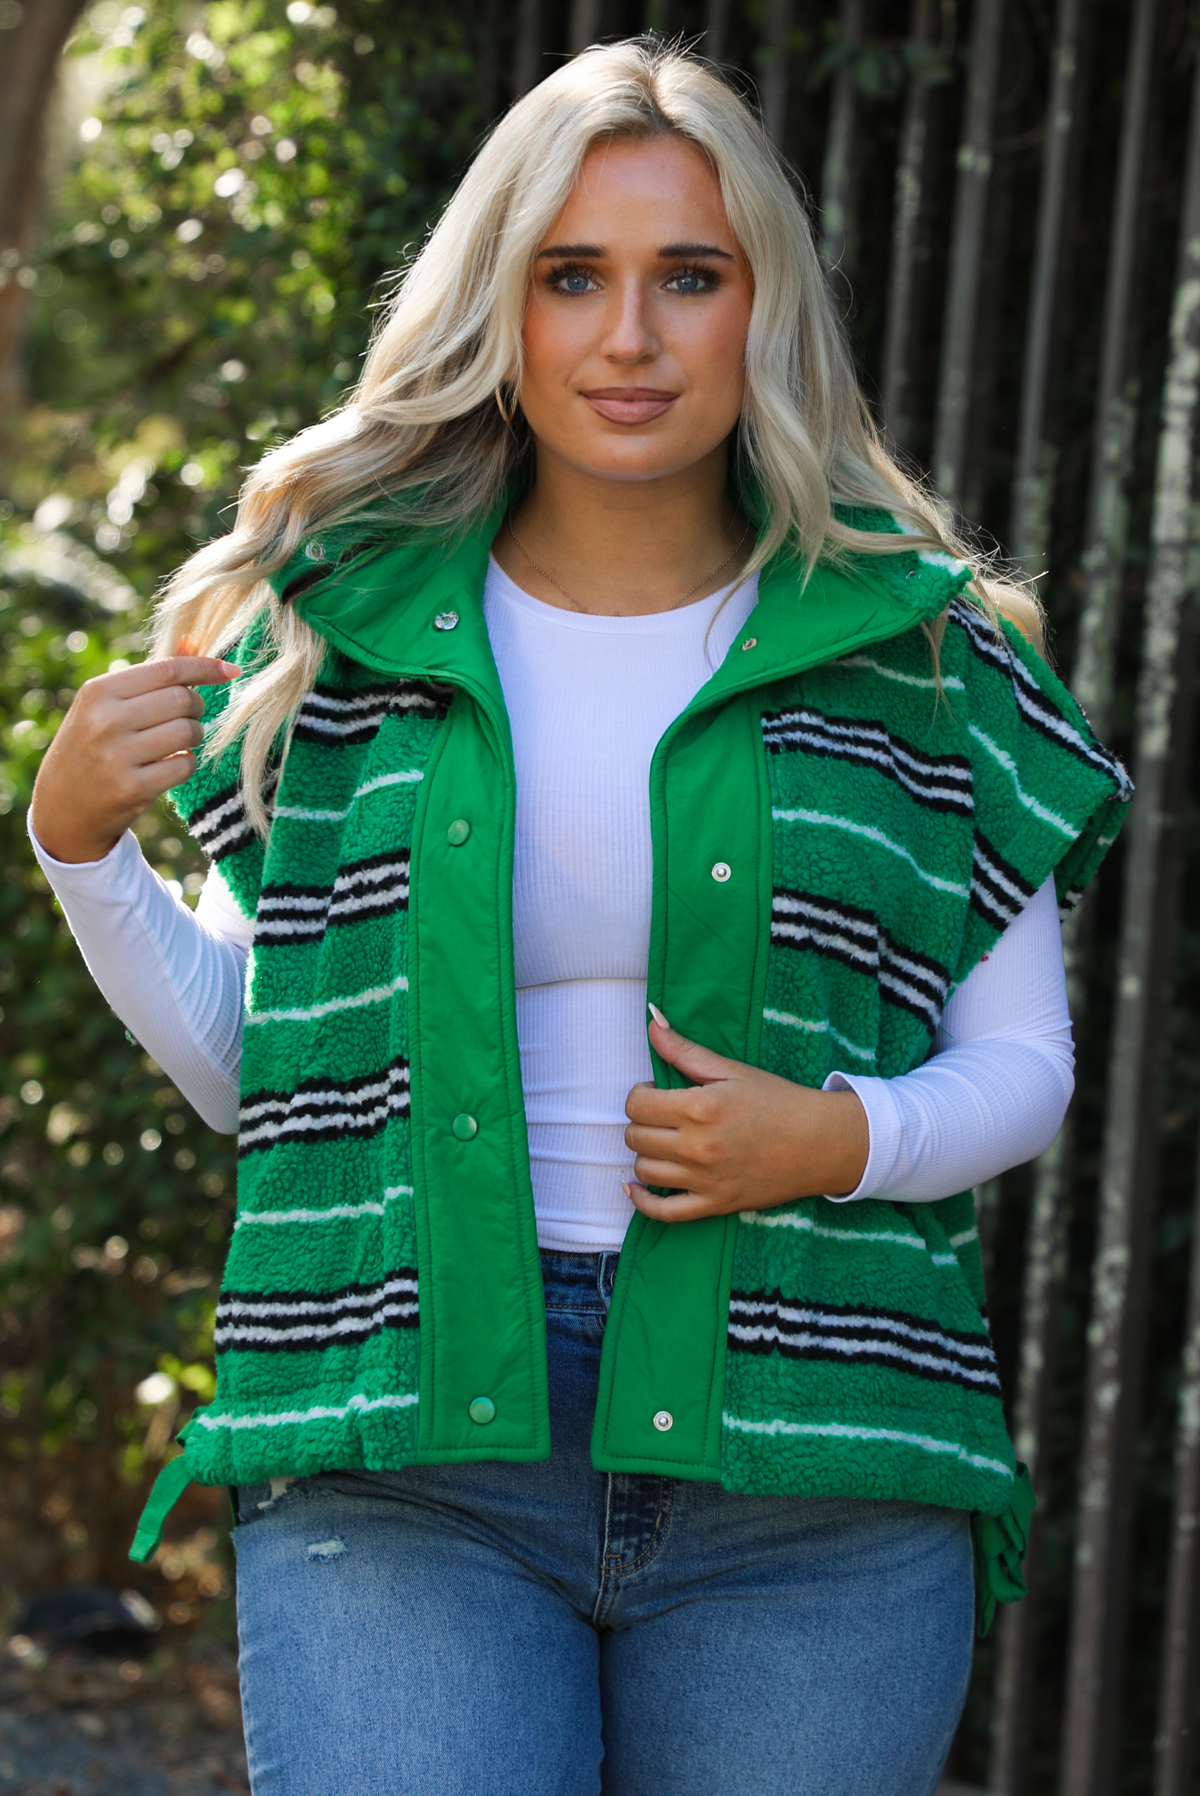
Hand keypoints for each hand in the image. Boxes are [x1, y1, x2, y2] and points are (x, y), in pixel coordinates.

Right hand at [30, 656, 239, 863]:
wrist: (62, 808)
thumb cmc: (90, 747)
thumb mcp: (104, 706)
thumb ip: (148, 677)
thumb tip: (194, 640)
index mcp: (98, 692)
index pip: (166, 669)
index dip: (204, 668)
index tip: (230, 670)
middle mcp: (105, 721)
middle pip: (182, 700)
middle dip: (196, 707)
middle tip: (186, 717)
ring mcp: (117, 756)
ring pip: (188, 731)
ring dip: (194, 736)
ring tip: (177, 742)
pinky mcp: (131, 789)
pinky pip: (185, 765)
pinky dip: (186, 763)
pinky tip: (168, 765)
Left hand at [622, 1005, 868, 1222]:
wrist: (820, 1142)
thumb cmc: (778, 1101)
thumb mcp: (732, 1070)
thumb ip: (686, 1051)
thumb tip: (652, 1023)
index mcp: (699, 1108)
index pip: (636, 1104)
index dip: (640, 1095)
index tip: (655, 1093)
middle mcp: (697, 1147)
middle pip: (635, 1137)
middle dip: (642, 1122)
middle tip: (662, 1117)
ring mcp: (705, 1180)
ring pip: (644, 1170)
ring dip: (646, 1155)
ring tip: (664, 1143)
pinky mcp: (715, 1205)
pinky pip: (664, 1213)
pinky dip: (643, 1201)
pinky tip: (636, 1187)